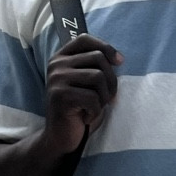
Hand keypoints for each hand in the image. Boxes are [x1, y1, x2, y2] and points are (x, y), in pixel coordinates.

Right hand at [43, 32, 121, 152]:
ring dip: (104, 97)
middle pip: (98, 58)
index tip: (119, 62)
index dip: (106, 47)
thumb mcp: (87, 84)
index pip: (85, 39)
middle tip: (108, 98)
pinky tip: (86, 117)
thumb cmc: (80, 110)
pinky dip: (96, 111)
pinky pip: (92, 98)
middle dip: (111, 80)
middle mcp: (56, 65)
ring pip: (98, 77)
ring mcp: (56, 79)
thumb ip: (95, 67)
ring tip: (96, 108)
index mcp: (61, 57)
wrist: (61, 137)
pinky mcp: (60, 96)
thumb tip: (119, 59)